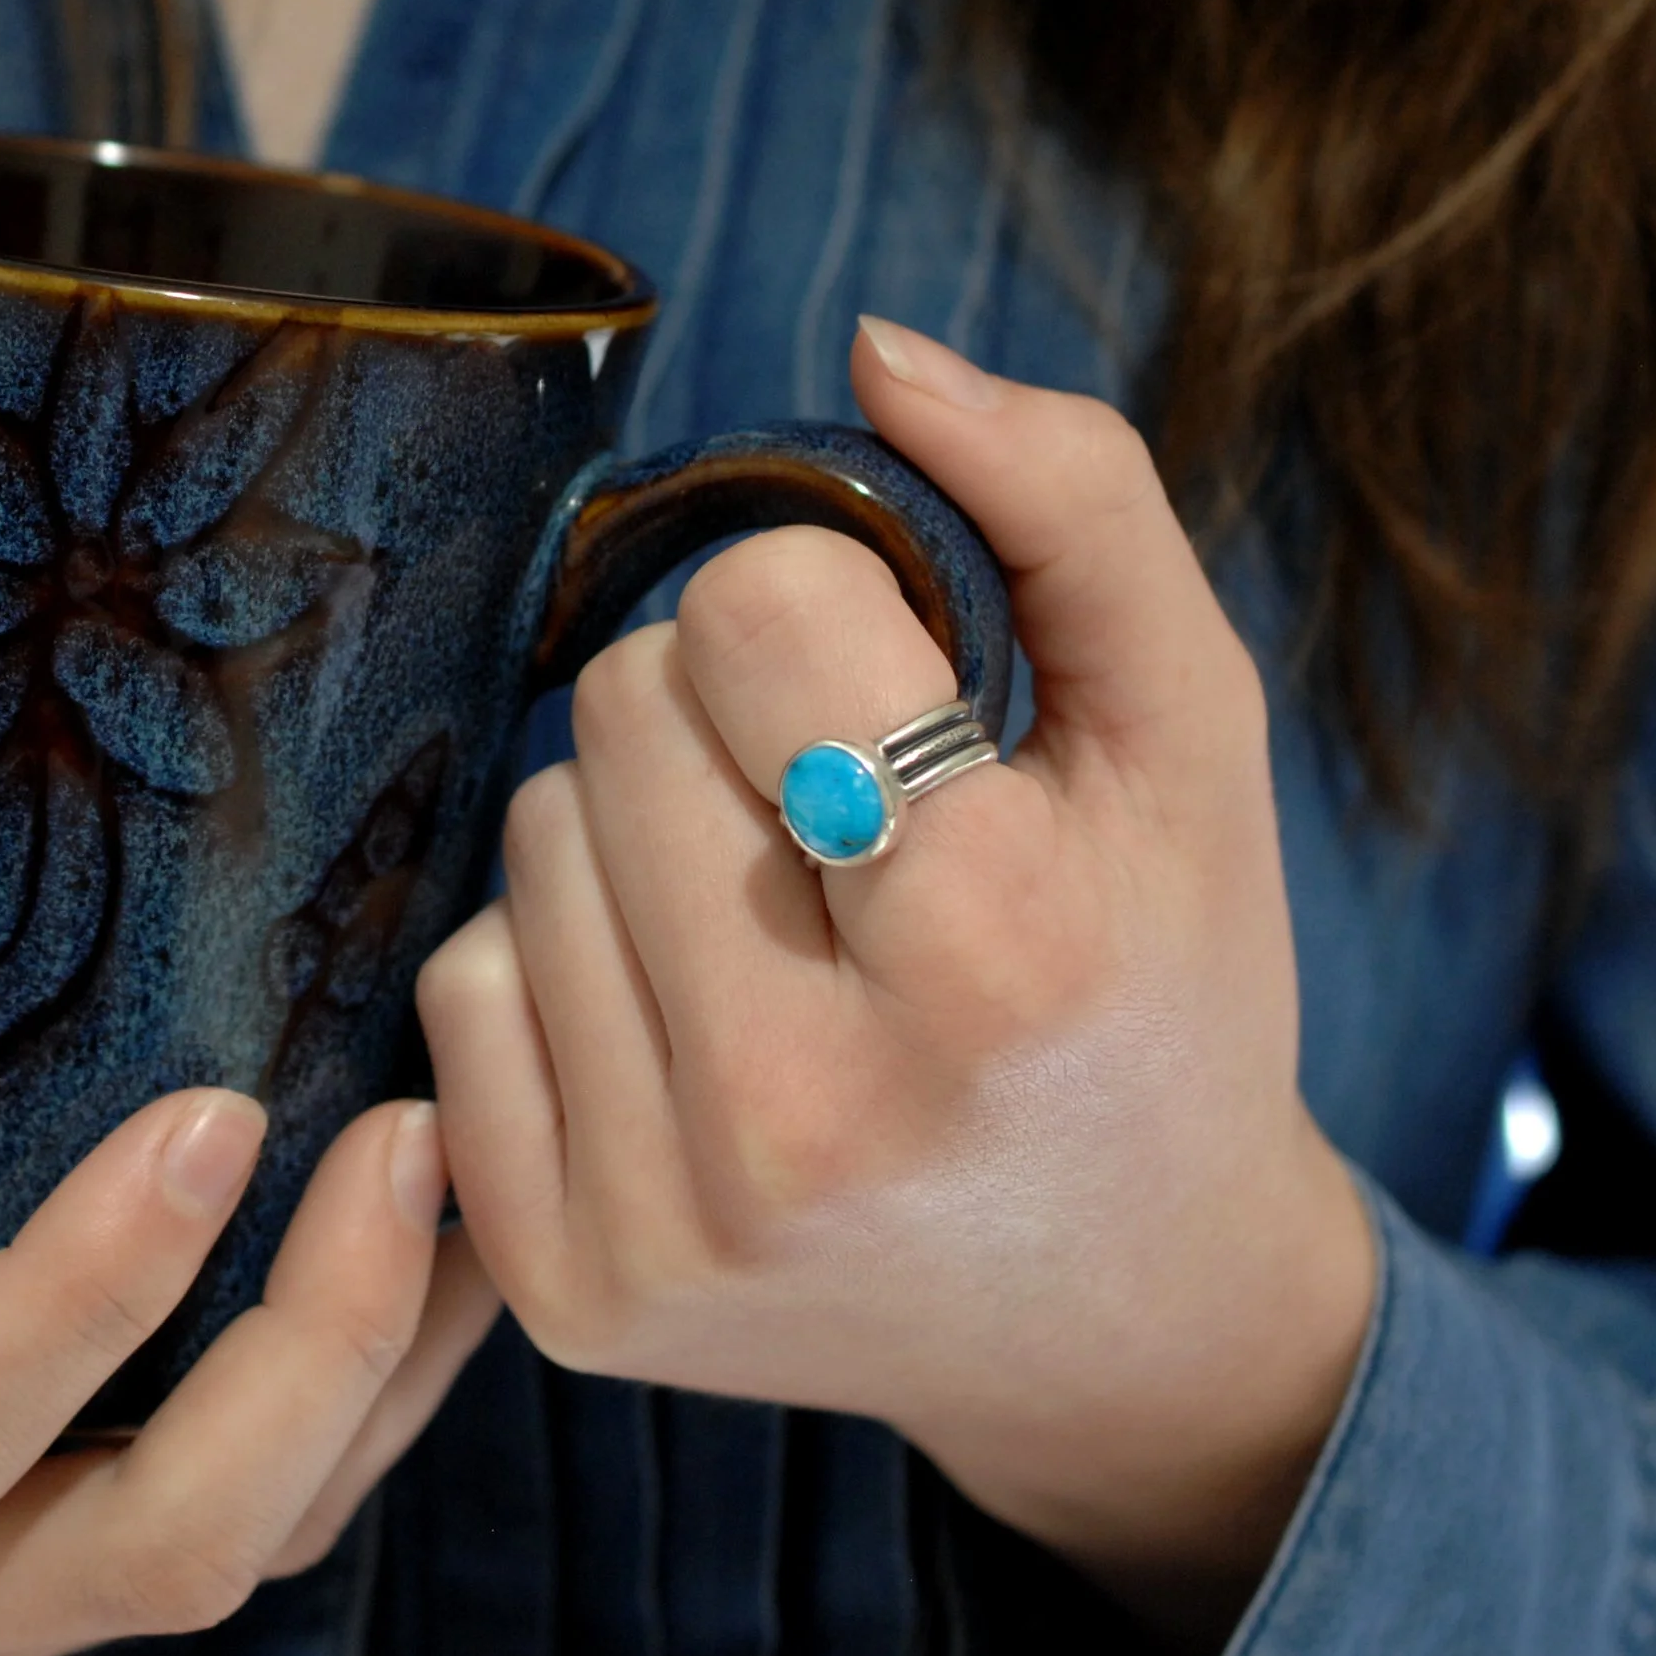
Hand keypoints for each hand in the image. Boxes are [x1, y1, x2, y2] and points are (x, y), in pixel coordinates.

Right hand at [0, 1090, 496, 1655]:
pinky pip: (212, 1536)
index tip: (216, 1119)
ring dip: (376, 1380)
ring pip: (218, 1558)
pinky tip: (406, 1270)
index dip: (81, 1296)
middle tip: (409, 1139)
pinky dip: (342, 1410)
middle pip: (147, 1549)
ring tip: (457, 1181)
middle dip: (322, 1351)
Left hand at [419, 317, 1374, 1650]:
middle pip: (616, 709)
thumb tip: (872, 350)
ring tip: (785, 923)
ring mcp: (667, 1218)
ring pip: (531, 834)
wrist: (1121, 1305)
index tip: (904, 697)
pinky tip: (697, 1024)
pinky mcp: (569, 1286)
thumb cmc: (1164, 983)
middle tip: (844, 816)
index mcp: (993, 956)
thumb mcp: (1194, 733)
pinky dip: (567, 964)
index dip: (833, 609)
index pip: (751, 610)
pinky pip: (462, 986)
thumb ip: (1073, 503)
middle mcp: (809, 1113)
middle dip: (728, 711)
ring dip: (643, 831)